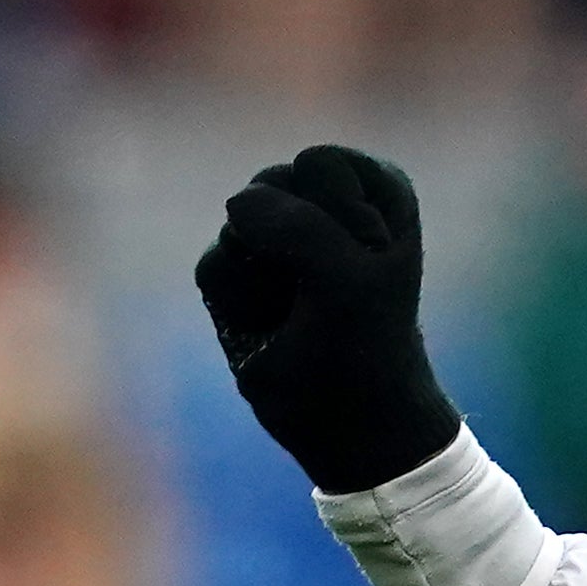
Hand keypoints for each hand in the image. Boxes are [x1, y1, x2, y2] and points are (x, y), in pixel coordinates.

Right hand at [194, 143, 463, 494]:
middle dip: (292, 241)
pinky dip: (237, 302)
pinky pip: (214, 265)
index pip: (322, 165)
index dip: (337, 219)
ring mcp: (274, 237)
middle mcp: (321, 203)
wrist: (349, 420)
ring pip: (236, 221)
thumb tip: (234, 204)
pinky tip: (266, 326)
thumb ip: (294, 223)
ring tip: (296, 310)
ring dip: (261, 273)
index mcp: (372, 191)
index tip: (366, 264)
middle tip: (327, 292)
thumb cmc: (364, 345)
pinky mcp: (236, 276)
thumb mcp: (348, 279)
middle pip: (271, 183)